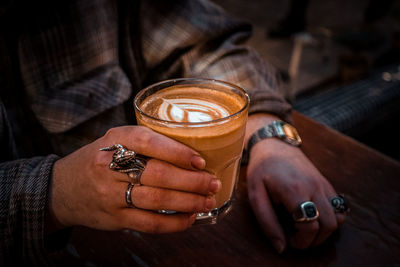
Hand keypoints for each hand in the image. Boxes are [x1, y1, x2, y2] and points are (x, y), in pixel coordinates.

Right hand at [48, 126, 220, 233]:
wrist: (63, 188)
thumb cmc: (100, 159)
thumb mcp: (115, 140)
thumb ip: (146, 142)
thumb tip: (191, 152)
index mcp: (114, 140)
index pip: (148, 142)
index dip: (177, 152)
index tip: (200, 160)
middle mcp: (110, 166)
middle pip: (157, 174)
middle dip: (191, 181)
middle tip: (212, 183)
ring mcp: (110, 195)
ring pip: (156, 200)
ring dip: (188, 202)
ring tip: (207, 201)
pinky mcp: (114, 218)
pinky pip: (149, 223)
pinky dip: (173, 223)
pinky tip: (189, 218)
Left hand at [246, 138, 345, 251]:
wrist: (273, 145)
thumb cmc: (261, 170)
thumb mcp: (256, 196)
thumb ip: (267, 222)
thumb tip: (281, 248)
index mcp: (294, 190)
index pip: (310, 226)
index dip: (301, 241)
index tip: (289, 240)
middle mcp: (314, 187)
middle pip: (329, 225)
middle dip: (315, 240)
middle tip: (297, 237)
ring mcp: (323, 184)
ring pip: (339, 217)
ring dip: (325, 230)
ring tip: (305, 227)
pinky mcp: (326, 183)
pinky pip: (339, 206)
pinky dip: (331, 217)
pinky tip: (313, 216)